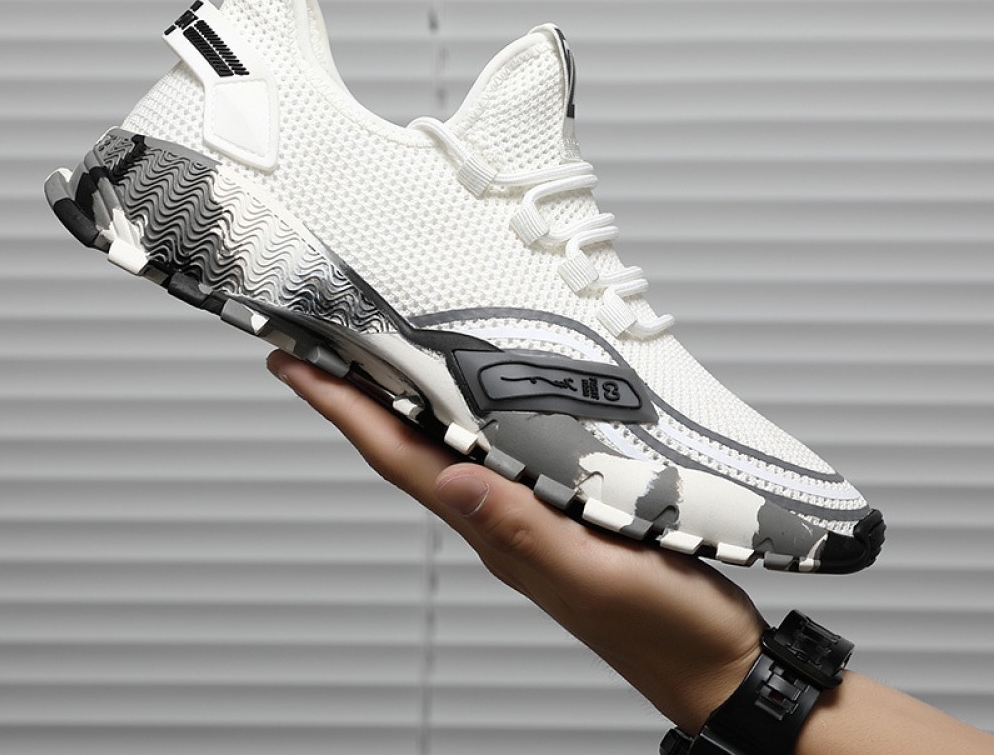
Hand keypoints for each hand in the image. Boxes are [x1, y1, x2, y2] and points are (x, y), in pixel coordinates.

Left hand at [267, 351, 765, 732]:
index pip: (399, 457)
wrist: (713, 664)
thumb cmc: (664, 627)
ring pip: (442, 447)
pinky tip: (472, 398)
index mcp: (497, 529)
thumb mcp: (597, 573)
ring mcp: (526, 515)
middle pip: (406, 446)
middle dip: (354, 395)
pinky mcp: (560, 509)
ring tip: (372, 358)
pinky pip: (491, 453)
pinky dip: (462, 417)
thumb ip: (525, 530)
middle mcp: (499, 518)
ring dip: (399, 402)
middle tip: (318, 344)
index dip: (343, 409)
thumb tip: (450, 483)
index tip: (295, 364)